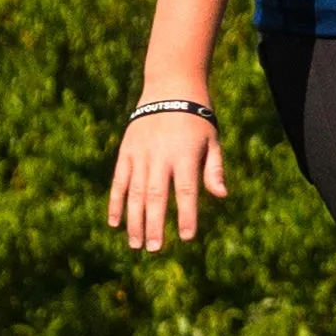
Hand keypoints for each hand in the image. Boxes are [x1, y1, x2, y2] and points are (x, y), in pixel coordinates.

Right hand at [108, 100, 227, 250]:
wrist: (170, 87)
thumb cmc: (197, 118)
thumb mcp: (212, 140)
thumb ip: (214, 169)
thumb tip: (221, 195)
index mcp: (185, 154)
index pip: (186, 190)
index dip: (187, 214)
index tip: (187, 237)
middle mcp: (161, 156)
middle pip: (157, 195)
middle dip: (155, 224)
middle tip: (155, 248)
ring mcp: (141, 153)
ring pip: (135, 192)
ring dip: (134, 220)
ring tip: (136, 244)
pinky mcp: (127, 151)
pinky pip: (119, 180)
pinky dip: (115, 202)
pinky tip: (114, 223)